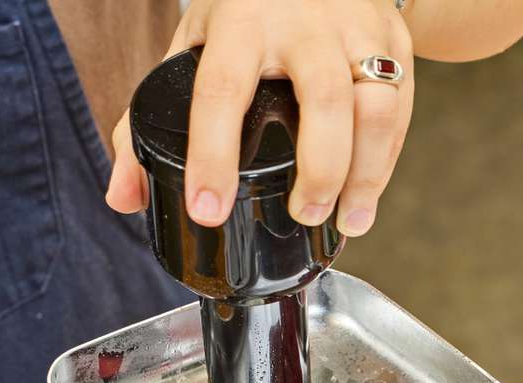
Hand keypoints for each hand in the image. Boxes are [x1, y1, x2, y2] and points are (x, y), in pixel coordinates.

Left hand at [107, 0, 413, 237]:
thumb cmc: (245, 13)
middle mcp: (304, 20)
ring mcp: (357, 26)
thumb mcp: (190, 48)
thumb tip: (123, 198)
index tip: (208, 209)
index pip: (221, 91)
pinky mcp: (394, 37)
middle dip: (320, 170)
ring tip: (346, 221)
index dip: (212, 155)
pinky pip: (400, 106)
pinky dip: (387, 158)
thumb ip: (144, 122)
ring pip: (376, 104)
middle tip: (303, 215)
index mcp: (241, 21)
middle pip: (323, 98)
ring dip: (366, 173)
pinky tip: (366, 193)